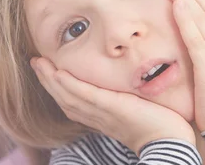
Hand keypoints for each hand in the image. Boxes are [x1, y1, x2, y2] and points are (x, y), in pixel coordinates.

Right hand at [31, 58, 194, 153]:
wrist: (170, 142)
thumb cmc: (161, 126)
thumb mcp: (139, 109)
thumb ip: (129, 97)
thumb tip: (130, 84)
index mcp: (102, 118)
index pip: (74, 102)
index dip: (58, 88)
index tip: (48, 71)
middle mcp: (98, 117)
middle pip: (64, 98)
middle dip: (47, 81)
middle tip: (35, 62)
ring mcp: (104, 113)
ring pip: (69, 95)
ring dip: (51, 79)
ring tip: (39, 63)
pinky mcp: (113, 107)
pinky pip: (86, 95)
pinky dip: (70, 84)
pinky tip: (59, 73)